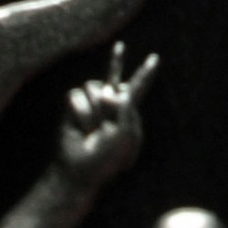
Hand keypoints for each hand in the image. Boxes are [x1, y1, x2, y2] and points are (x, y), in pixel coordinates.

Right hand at [57, 41, 158, 184]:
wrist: (80, 170)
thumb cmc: (106, 158)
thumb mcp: (126, 135)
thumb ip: (126, 108)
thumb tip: (112, 88)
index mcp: (128, 112)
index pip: (138, 88)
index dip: (145, 73)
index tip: (155, 58)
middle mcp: (109, 103)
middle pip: (112, 78)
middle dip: (116, 62)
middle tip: (117, 66)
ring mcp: (91, 103)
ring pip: (93, 87)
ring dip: (94, 113)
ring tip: (94, 132)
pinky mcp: (73, 105)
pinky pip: (76, 96)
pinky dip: (80, 115)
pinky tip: (82, 131)